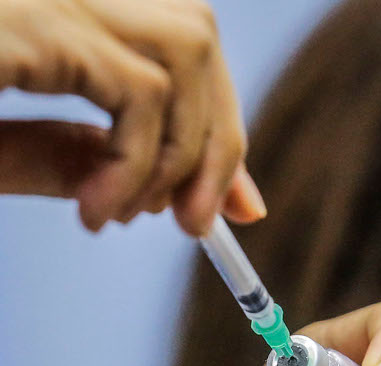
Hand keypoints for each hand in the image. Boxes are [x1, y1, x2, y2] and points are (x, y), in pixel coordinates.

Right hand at [0, 0, 264, 232]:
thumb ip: (59, 153)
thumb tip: (150, 191)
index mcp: (58, 5)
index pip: (176, 39)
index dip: (213, 119)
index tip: (234, 202)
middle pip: (196, 35)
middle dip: (219, 139)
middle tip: (198, 223)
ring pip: (189, 51)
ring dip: (183, 154)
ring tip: (130, 216)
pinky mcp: (40, 18)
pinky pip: (142, 92)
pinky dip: (138, 164)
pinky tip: (95, 210)